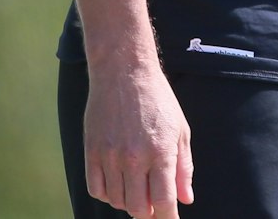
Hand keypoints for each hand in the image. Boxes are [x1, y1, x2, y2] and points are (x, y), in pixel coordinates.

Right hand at [83, 60, 193, 217]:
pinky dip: (107, 194)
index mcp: (161, 152)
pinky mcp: (92, 150)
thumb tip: (185, 199)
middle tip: (153, 205)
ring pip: (116, 201)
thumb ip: (183, 168)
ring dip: (128, 203)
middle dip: (148, 213)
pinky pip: (96, 188)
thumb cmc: (157, 99)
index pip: (164, 202)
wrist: (123, 71)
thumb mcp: (180, 130)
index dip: (168, 218)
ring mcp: (110, 155)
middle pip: (138, 208)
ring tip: (137, 188)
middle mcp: (134, 157)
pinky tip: (117, 183)